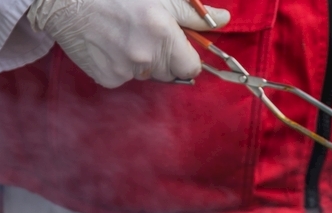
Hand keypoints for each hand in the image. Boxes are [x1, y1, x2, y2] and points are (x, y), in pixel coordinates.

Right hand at [27, 0, 230, 87]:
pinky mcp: (107, 78)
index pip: (191, 68)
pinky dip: (120, 67)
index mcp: (162, 33)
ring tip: (122, 36)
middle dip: (164, 59)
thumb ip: (193, 13)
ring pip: (147, 76)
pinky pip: (125, 80)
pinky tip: (107, 45)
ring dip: (142, 62)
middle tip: (144, 34)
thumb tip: (224, 19)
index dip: (186, 58)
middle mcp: (146, 56)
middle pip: (170, 74)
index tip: (177, 47)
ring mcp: (125, 70)